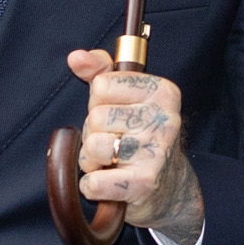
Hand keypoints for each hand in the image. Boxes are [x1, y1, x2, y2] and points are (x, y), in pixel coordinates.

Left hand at [66, 48, 202, 242]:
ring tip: (112, 161)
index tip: (117, 113)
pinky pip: (93, 182)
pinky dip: (93, 186)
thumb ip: (100, 70)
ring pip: (93, 147)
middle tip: (114, 142)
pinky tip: (111, 182)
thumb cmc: (138, 134)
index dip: (98, 102)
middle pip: (95, 117)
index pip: (101, 85)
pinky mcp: (144, 184)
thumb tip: (76, 57)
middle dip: (94, 132)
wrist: (167, 187)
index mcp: (162, 91)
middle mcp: (164, 119)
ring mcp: (156, 152)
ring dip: (92, 160)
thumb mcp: (125, 96)